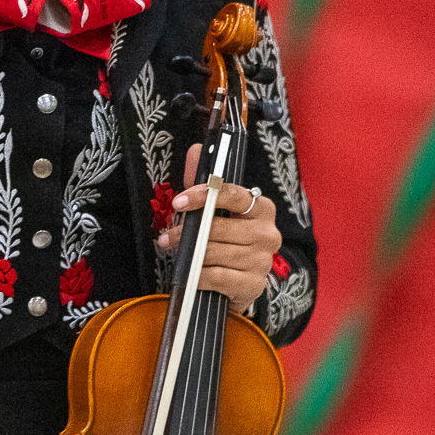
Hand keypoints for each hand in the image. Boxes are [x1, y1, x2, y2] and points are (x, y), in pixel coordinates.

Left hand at [154, 143, 282, 315]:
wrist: (239, 283)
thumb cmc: (227, 241)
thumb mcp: (216, 211)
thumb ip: (205, 183)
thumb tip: (196, 150)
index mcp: (262, 208)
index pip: (233, 195)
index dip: (203, 195)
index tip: (178, 201)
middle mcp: (267, 233)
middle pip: (218, 227)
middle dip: (187, 232)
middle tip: (167, 236)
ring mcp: (263, 260)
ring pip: (214, 252)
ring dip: (190, 254)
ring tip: (178, 254)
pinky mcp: (253, 284)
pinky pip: (216, 276)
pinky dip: (199, 275)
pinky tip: (193, 274)